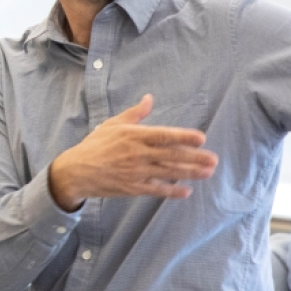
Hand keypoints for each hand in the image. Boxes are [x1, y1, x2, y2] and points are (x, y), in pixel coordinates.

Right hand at [47, 94, 217, 211]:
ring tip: (207, 173)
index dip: (183, 137)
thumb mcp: (113, 124)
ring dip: (189, 173)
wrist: (77, 171)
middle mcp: (137, 154)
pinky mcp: (133, 188)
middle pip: (171, 155)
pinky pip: (156, 190)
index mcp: (134, 135)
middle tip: (213, 160)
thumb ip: (135, 113)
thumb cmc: (96, 145)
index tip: (201, 138)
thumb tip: (149, 98)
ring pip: (168, 172)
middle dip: (194, 158)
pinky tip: (186, 191)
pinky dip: (172, 191)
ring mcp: (136, 172)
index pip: (164, 135)